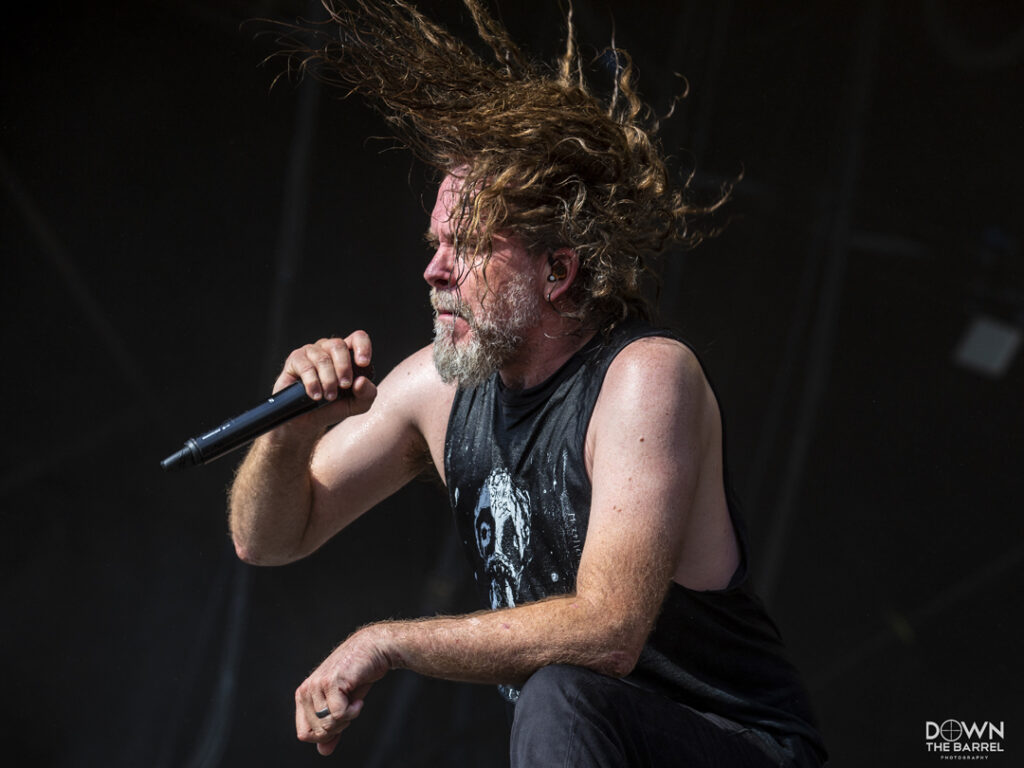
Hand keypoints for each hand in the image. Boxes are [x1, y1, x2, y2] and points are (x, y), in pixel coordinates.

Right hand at [271, 331, 376, 437]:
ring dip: (329, 380)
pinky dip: (313, 383)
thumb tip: (361, 381)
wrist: (306, 422)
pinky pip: (306, 367)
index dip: (362, 347)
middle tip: (344, 386)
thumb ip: (367, 394)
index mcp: (346, 354)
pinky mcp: (295, 360)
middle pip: (338, 345)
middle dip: (344, 367)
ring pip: (323, 358)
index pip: (358, 338)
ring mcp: (310, 352)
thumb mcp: (357, 405)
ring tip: (329, 396)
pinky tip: (316, 395)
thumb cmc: (332, 408)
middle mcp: (328, 349)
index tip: (363, 364)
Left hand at [295, 626, 390, 755]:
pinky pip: (339, 714)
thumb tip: (323, 751)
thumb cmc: (359, 675)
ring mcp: (317, 685)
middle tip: (349, 706)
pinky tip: (359, 697)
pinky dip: (354, 710)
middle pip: (318, 732)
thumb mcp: (343, 704)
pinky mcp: (331, 682)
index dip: (324, 735)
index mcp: (303, 695)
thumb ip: (332, 727)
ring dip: (347, 717)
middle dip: (338, 726)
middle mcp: (306, 690)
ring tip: (353, 698)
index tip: (340, 719)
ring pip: (328, 724)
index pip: (304, 733)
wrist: (375, 649)